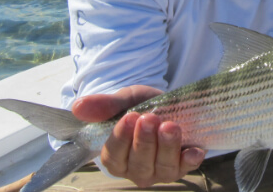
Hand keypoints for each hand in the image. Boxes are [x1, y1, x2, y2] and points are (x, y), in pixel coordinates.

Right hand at [72, 85, 205, 186]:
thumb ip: (104, 106)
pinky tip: (195, 149)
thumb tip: (78, 107)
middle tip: (150, 118)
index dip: (121, 138)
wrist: (169, 104)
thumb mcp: (124, 101)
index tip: (129, 116)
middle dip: (145, 141)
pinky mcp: (182, 166)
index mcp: (116, 157)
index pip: (113, 155)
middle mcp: (136, 170)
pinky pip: (186, 168)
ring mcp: (160, 171)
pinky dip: (190, 160)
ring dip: (167, 147)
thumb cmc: (141, 106)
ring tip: (170, 126)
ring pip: (163, 167)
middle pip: (139, 164)